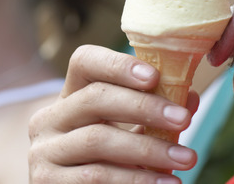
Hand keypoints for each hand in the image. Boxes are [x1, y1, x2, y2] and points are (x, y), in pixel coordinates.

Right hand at [28, 45, 199, 182]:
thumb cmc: (105, 163)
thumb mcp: (125, 135)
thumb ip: (151, 116)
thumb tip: (189, 97)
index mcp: (68, 97)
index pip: (84, 62)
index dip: (117, 65)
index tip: (154, 76)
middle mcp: (48, 119)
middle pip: (94, 98)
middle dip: (143, 107)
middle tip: (183, 119)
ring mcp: (44, 151)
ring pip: (97, 140)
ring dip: (148, 149)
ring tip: (185, 158)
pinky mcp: (46, 181)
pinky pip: (96, 176)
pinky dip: (135, 179)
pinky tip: (163, 182)